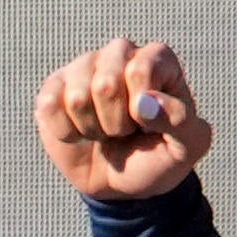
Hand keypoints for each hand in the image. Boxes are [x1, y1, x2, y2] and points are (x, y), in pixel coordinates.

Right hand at [31, 31, 210, 200]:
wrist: (120, 183)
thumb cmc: (156, 157)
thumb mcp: (186, 147)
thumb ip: (180, 121)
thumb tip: (146, 102)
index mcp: (157, 58)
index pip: (140, 70)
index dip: (142, 110)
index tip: (149, 123)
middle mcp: (119, 52)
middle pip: (106, 85)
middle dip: (116, 124)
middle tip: (125, 130)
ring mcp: (82, 67)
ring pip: (77, 98)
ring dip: (92, 130)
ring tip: (104, 132)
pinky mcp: (53, 86)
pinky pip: (50, 106)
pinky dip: (66, 133)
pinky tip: (79, 133)